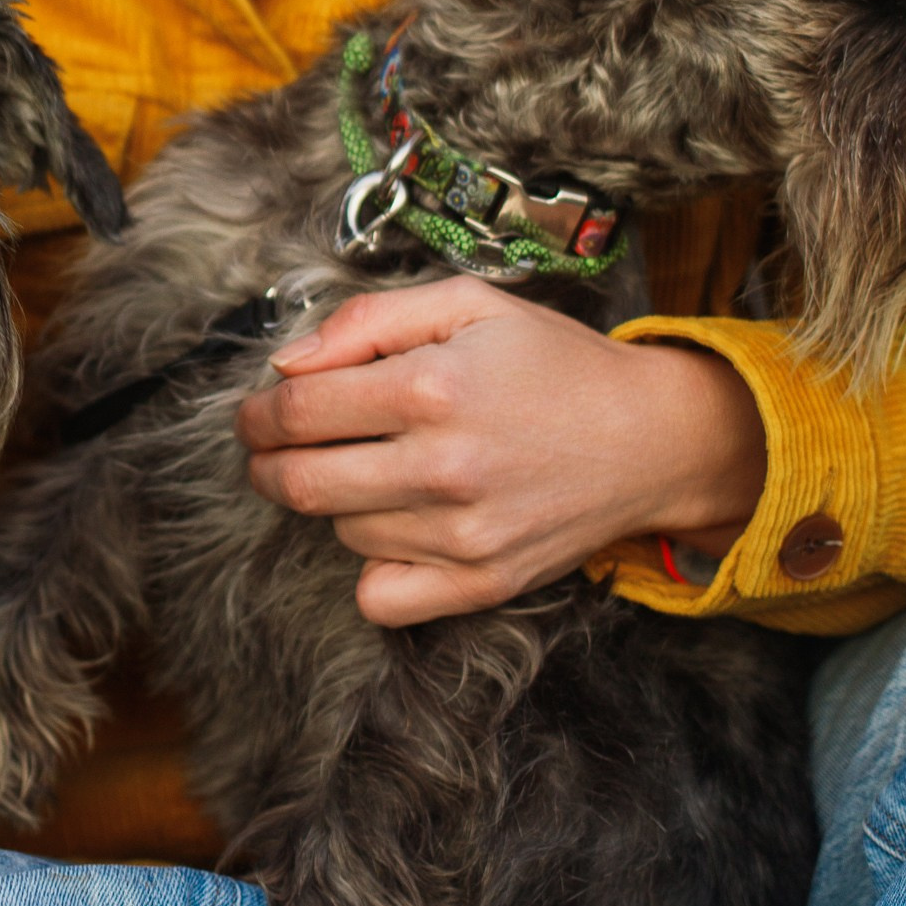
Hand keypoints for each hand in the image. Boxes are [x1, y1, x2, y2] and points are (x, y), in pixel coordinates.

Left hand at [233, 279, 767, 626]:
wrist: (651, 438)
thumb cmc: (555, 363)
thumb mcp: (467, 305)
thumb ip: (368, 322)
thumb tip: (287, 364)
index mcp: (432, 386)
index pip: (297, 410)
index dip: (257, 412)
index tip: (253, 413)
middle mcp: (444, 466)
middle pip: (301, 481)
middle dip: (266, 463)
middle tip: (270, 449)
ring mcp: (463, 533)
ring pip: (340, 531)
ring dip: (337, 501)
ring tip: (376, 470)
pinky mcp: (482, 584)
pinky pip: (379, 599)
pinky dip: (371, 570)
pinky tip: (395, 529)